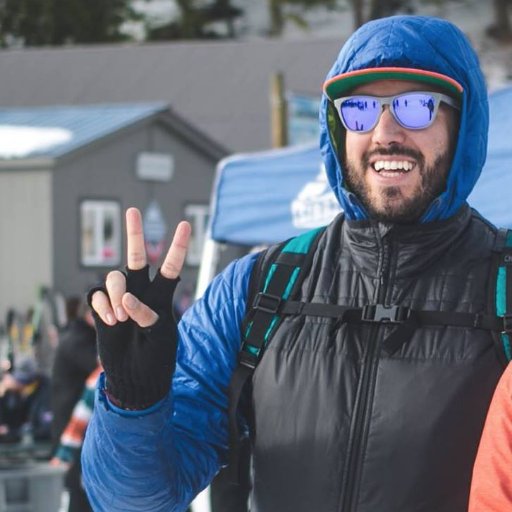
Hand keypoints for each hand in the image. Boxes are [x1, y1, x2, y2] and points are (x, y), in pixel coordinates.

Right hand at [89, 207, 190, 408]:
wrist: (135, 379)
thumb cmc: (156, 359)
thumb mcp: (162, 337)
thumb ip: (148, 315)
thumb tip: (128, 298)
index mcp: (161, 298)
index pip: (170, 269)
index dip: (176, 247)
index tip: (184, 225)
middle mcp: (141, 293)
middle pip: (136, 258)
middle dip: (134, 234)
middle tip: (132, 211)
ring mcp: (120, 300)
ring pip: (114, 277)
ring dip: (117, 294)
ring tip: (121, 318)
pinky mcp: (102, 309)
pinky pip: (96, 295)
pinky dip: (102, 306)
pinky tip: (110, 320)